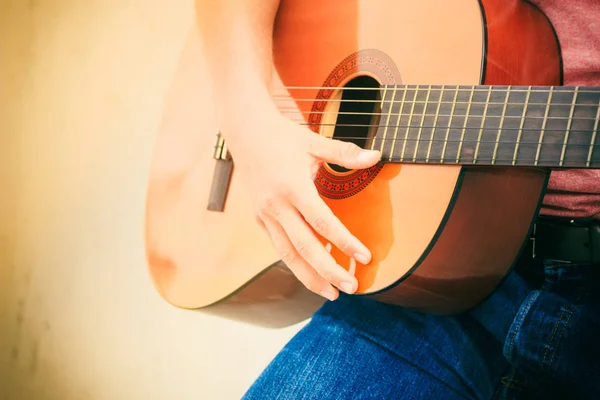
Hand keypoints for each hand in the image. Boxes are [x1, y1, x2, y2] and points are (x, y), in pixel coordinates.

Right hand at [224, 112, 380, 300]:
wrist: (244, 132)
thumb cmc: (282, 136)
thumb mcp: (314, 141)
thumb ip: (345, 153)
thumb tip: (377, 156)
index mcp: (292, 187)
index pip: (322, 222)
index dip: (344, 242)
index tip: (364, 257)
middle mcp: (276, 206)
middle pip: (304, 247)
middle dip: (328, 271)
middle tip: (350, 287)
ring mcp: (265, 214)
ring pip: (287, 254)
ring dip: (309, 276)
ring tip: (330, 293)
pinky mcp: (260, 218)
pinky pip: (279, 246)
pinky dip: (295, 262)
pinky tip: (311, 272)